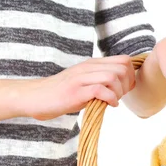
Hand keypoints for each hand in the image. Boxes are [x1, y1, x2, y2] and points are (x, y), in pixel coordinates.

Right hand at [21, 56, 135, 119]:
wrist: (35, 97)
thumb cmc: (60, 94)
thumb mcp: (83, 82)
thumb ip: (99, 80)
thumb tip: (122, 86)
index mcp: (91, 64)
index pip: (124, 60)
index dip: (130, 75)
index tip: (124, 89)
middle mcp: (87, 67)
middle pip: (122, 68)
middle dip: (126, 85)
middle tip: (118, 96)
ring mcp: (81, 78)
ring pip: (113, 77)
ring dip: (119, 92)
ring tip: (113, 101)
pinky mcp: (75, 92)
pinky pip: (101, 90)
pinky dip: (110, 99)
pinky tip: (108, 105)